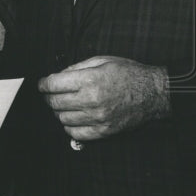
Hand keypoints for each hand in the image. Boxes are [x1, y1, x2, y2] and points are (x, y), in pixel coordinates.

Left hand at [38, 55, 169, 140]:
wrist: (153, 93)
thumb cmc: (128, 74)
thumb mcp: (102, 60)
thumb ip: (77, 68)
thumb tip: (58, 76)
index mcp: (90, 80)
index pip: (54, 84)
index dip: (43, 84)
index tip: (41, 84)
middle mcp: (92, 100)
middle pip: (56, 103)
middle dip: (48, 97)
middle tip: (49, 94)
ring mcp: (98, 118)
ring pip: (63, 119)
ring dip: (59, 111)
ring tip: (62, 105)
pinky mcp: (104, 131)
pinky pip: (76, 134)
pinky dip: (69, 127)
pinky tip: (71, 118)